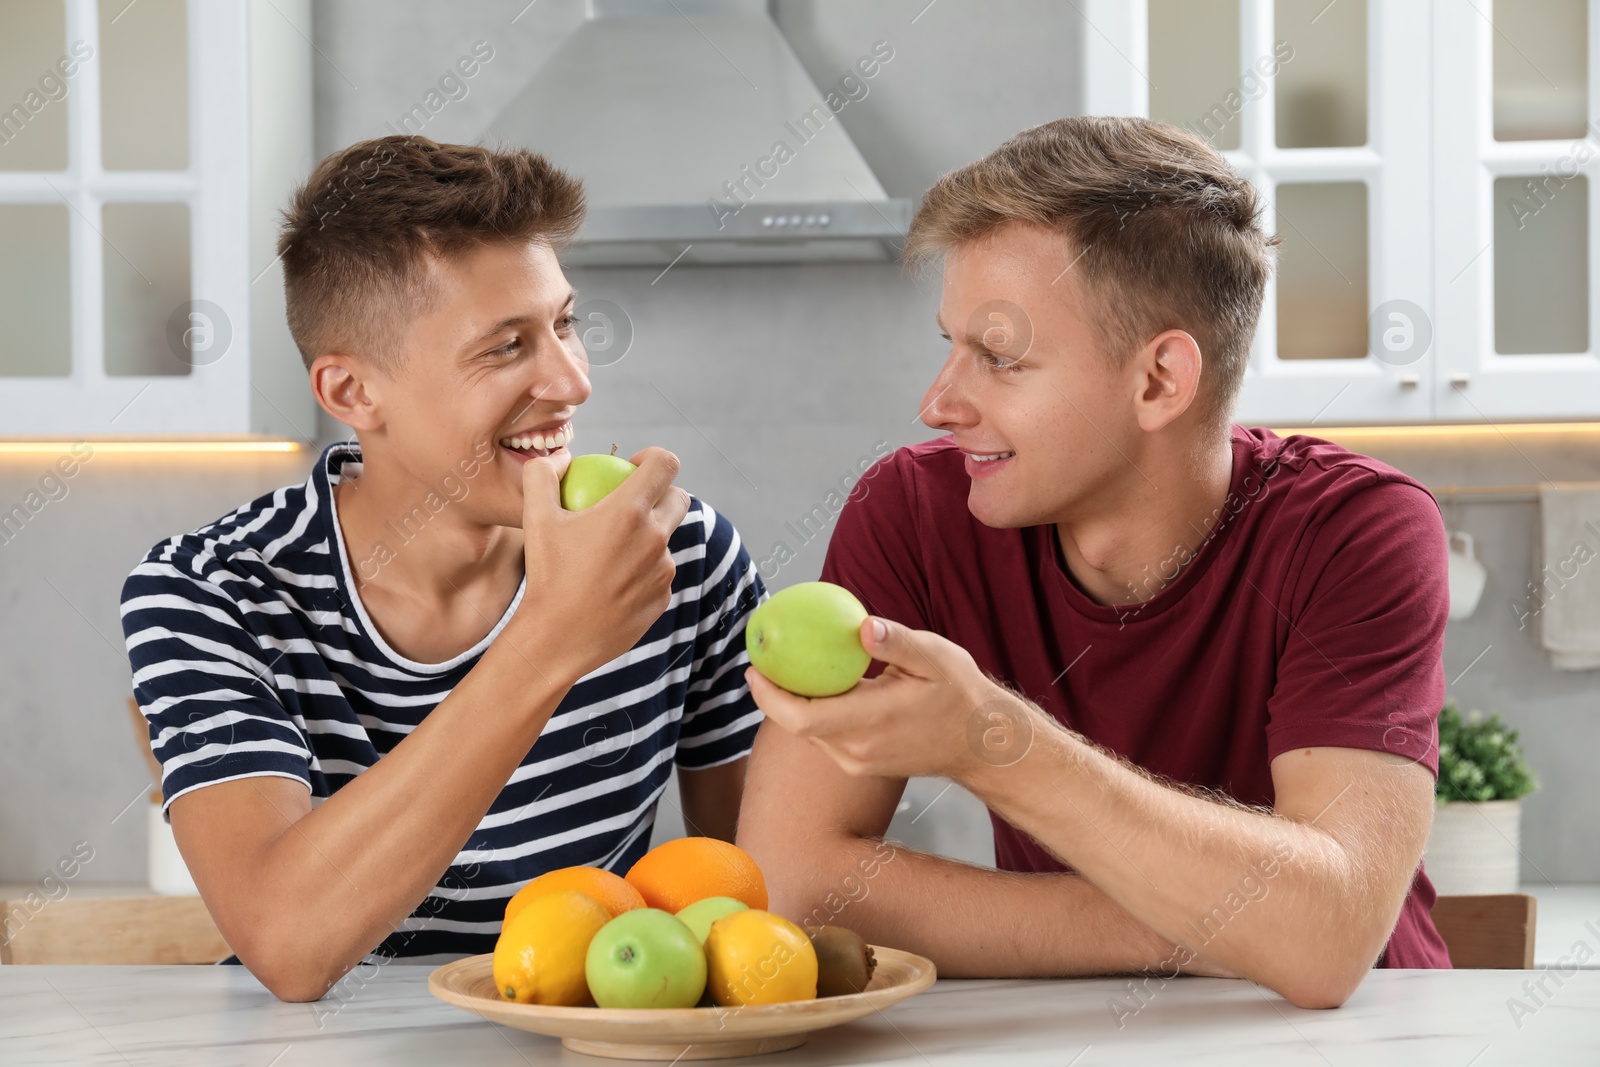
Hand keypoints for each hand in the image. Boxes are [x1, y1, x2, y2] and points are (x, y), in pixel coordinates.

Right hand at [510, 446, 690, 682]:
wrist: (557, 638)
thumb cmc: (546, 575)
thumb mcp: (535, 519)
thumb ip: (541, 476)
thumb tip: (557, 459)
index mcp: (629, 512)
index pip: (665, 465)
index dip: (654, 457)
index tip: (634, 466)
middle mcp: (655, 538)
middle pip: (678, 499)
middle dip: (663, 491)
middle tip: (633, 502)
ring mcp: (663, 570)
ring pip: (666, 540)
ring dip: (649, 536)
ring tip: (613, 550)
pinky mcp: (663, 597)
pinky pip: (658, 574)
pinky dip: (642, 570)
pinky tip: (614, 581)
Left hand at [743, 616, 1013, 780]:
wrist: (981, 743)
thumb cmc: (960, 696)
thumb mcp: (935, 658)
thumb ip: (897, 642)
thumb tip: (865, 626)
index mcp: (870, 722)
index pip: (802, 718)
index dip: (770, 696)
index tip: (755, 667)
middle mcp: (857, 749)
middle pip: (796, 726)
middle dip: (773, 695)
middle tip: (764, 659)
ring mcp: (858, 761)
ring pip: (808, 733)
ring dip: (792, 704)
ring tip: (784, 669)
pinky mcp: (861, 764)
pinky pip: (823, 738)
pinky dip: (812, 714)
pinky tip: (816, 687)